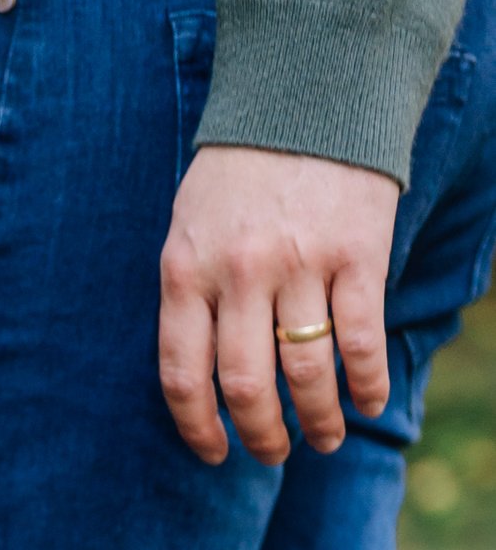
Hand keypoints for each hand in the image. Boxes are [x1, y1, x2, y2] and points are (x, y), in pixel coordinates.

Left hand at [157, 146, 397, 464]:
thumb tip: (200, 377)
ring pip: (306, 371)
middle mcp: (239, 274)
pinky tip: (366, 403)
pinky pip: (360, 340)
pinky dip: (365, 383)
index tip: (215, 454)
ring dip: (318, 420)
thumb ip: (191, 293)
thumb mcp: (189, 226)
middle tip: (274, 453)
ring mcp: (300, 264)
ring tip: (324, 439)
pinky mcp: (356, 253)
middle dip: (261, 435)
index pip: (183, 376)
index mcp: (185, 272)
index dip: (198, 429)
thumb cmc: (240, 171)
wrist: (307, 95)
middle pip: (246, 386)